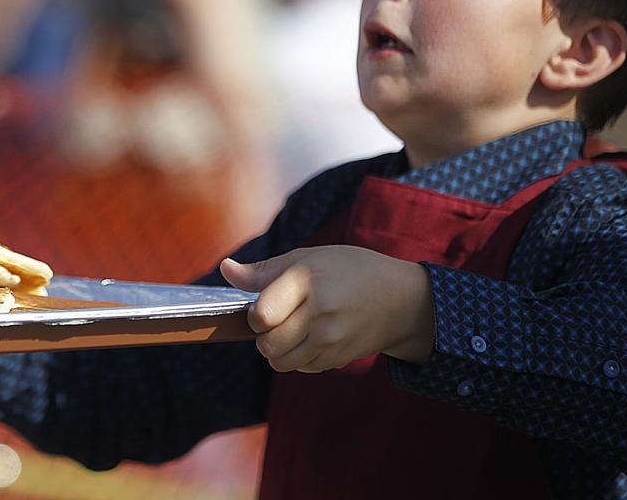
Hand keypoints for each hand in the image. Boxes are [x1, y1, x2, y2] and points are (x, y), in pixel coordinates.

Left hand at [221, 246, 434, 372]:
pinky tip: (312, 338)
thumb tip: (225, 269)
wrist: (401, 300)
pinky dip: (297, 358)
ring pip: (279, 361)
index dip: (255, 314)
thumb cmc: (349, 271)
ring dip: (278, 349)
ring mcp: (330, 339)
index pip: (261, 314)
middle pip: (266, 343)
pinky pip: (300, 368)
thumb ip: (264, 270)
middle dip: (264, 334)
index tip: (264, 306)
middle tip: (278, 319)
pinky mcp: (338, 358)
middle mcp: (319, 312)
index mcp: (307, 280)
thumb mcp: (308, 257)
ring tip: (293, 329)